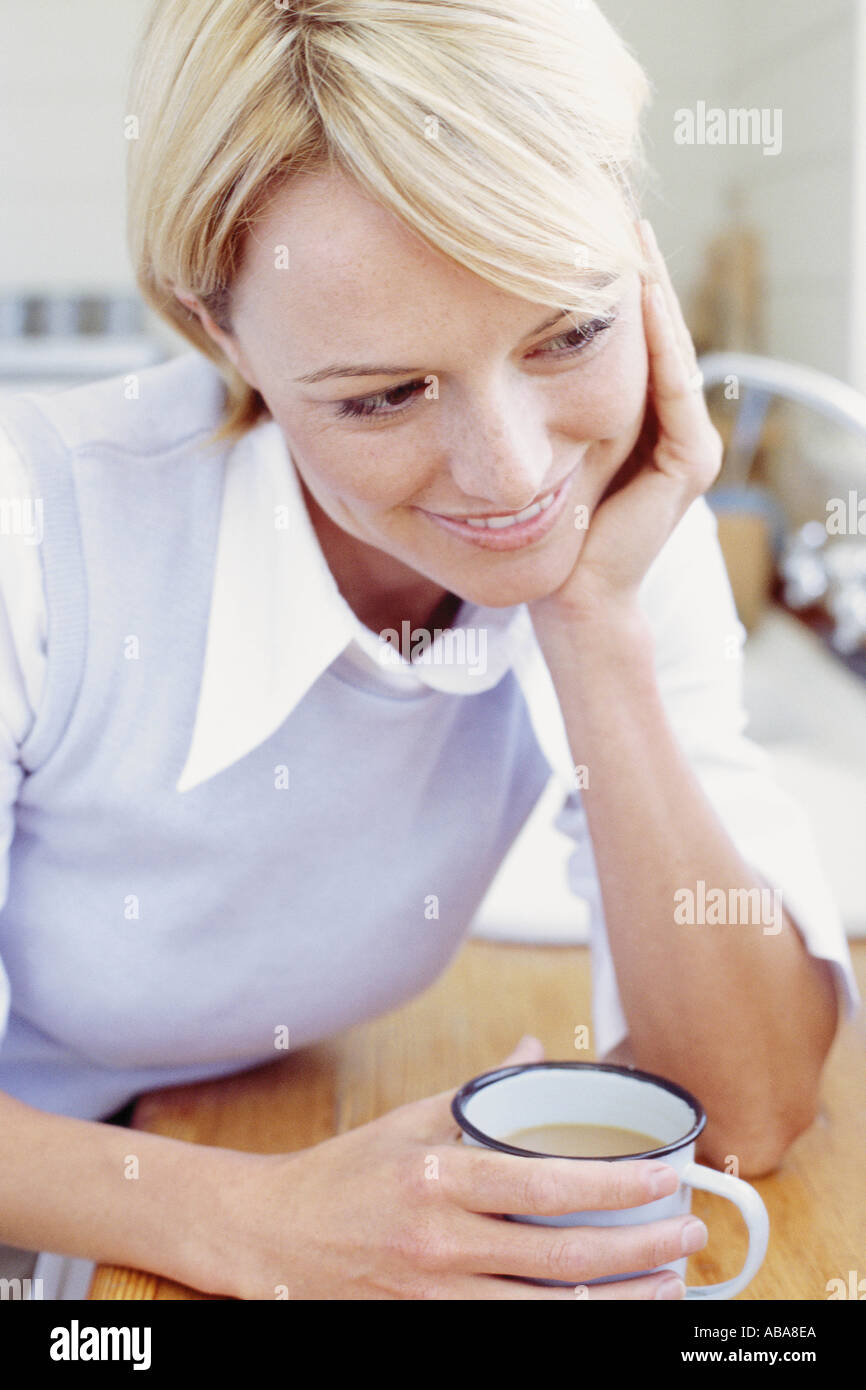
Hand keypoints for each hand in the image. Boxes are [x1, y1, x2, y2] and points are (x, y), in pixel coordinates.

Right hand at [218, 1035, 705, 1298]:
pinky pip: (509, 1334)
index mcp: (439, 1177)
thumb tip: (532, 1050)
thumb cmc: (346, 1173)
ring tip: (667, 1286)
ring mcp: (433, 1296)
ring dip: (618, 1303)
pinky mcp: (427, 1328)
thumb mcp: (410, 1119)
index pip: (546, 1184)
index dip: (616, 1187)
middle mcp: (440, 1243)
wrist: (271, 1237)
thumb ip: (480, 1093)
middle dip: (639, 1252)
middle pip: (561, 1260)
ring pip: (546, 1313)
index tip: (664, 1179)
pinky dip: (565, 1327)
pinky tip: (600, 1314)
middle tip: (688, 1236)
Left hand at [531, 220, 722, 632]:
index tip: (577, 219)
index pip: (625, 331)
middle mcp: (670, 422)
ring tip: (629, 233)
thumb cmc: (543, 526)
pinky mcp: (691, 464)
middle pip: (653, 330)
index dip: (606, 278)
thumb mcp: (539, 443)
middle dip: (633, 269)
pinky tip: (638, 295)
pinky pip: (674, 389)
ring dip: (651, 290)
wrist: (568, 595)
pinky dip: (659, 342)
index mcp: (636, 414)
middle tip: (610, 201)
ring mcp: (688, 442)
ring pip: (668, 349)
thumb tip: (486, 327)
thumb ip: (539, 394)